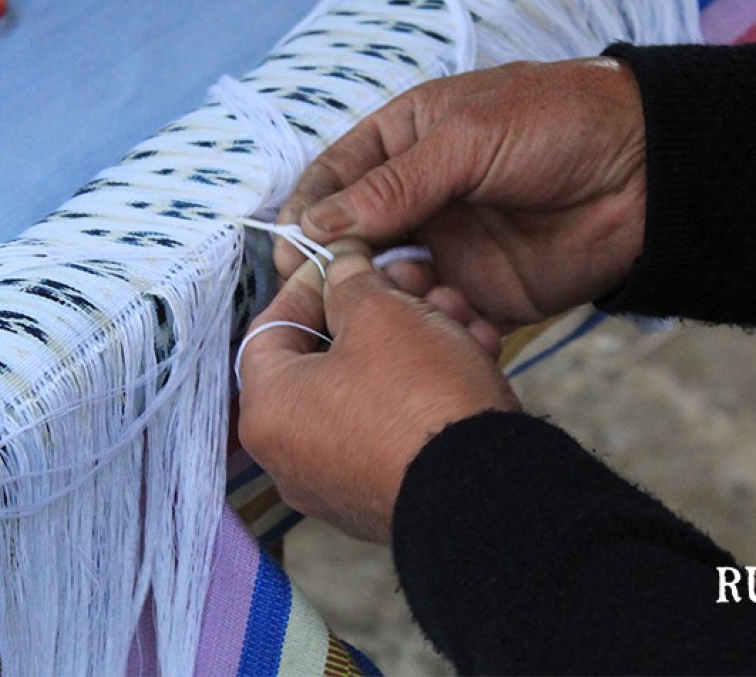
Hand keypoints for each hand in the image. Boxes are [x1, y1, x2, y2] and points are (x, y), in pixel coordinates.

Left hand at [237, 241, 518, 543]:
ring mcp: (342, 483)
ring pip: (375, 388)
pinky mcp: (391, 498)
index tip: (348, 257)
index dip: (311, 283)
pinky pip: (400, 428)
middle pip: (331, 357)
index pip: (271, 327)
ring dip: (418, 342)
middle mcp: (293, 455)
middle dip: (383, 309)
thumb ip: (352, 281)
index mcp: (269, 410)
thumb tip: (340, 266)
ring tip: (461, 314)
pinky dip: (431, 389)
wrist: (486, 496)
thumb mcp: (382, 314)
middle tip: (418, 280)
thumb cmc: (416, 397)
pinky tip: (477, 353)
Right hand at [278, 57, 646, 327]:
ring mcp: (444, 246)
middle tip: (313, 299)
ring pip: (383, 283)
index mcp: (404, 140)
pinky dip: (416, 326)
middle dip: (327, 267)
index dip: (306, 212)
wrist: (648, 170)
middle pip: (348, 237)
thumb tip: (317, 225)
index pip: (334, 177)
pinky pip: (429, 316)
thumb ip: (395, 184)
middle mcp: (415, 196)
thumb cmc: (557, 124)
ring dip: (369, 300)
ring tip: (366, 315)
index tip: (290, 251)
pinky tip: (416, 329)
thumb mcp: (467, 138)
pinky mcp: (476, 293)